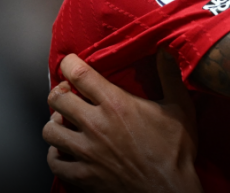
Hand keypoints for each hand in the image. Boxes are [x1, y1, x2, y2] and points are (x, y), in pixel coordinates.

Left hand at [43, 52, 201, 192]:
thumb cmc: (175, 151)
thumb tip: (166, 50)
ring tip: (65, 122)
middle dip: (60, 92)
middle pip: (57, 99)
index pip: (79, 74)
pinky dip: (56, 153)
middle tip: (69, 94)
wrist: (168, 190)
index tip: (70, 62)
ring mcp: (85, 152)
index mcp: (116, 104)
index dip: (69, 63)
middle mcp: (95, 125)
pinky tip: (66, 150)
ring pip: (49, 130)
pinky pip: (53, 161)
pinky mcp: (81, 175)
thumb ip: (170, 76)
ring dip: (55, 123)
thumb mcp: (180, 107)